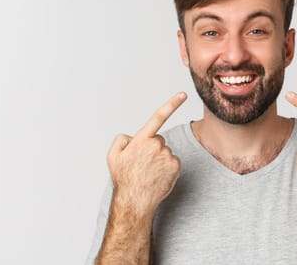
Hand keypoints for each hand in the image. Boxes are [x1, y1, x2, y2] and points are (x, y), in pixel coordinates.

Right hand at [107, 92, 186, 216]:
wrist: (135, 201)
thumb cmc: (124, 179)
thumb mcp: (113, 156)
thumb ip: (121, 139)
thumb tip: (133, 136)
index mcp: (142, 140)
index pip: (158, 117)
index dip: (172, 104)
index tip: (183, 94)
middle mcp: (157, 145)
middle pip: (158, 139)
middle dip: (151, 147)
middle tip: (141, 163)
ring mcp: (168, 156)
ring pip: (165, 151)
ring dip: (158, 158)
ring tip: (148, 172)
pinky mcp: (176, 166)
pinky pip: (172, 161)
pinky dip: (166, 166)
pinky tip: (157, 176)